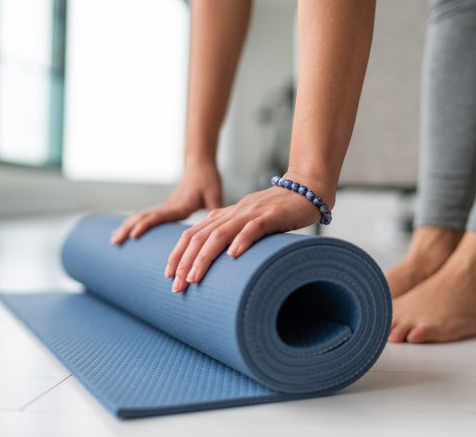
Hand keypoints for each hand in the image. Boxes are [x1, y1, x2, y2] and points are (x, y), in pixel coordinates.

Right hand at [110, 162, 221, 243]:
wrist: (200, 164)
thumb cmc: (208, 179)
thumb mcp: (215, 194)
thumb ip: (217, 209)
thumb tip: (221, 228)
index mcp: (180, 204)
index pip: (160, 215)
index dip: (147, 225)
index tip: (135, 234)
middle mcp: (169, 206)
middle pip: (144, 217)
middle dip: (129, 229)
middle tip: (115, 242)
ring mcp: (165, 206)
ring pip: (142, 216)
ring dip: (127, 227)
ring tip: (113, 240)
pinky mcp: (165, 207)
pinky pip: (146, 216)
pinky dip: (133, 224)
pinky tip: (126, 232)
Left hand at [166, 174, 333, 292]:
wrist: (306, 189)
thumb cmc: (278, 211)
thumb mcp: (248, 223)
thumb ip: (233, 235)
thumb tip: (219, 262)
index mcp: (224, 216)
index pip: (192, 234)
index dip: (178, 254)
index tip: (169, 276)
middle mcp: (233, 214)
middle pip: (200, 237)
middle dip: (185, 262)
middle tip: (176, 286)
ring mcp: (251, 214)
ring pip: (220, 234)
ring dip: (204, 257)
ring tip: (194, 278)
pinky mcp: (271, 216)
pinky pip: (253, 228)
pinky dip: (242, 241)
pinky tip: (233, 256)